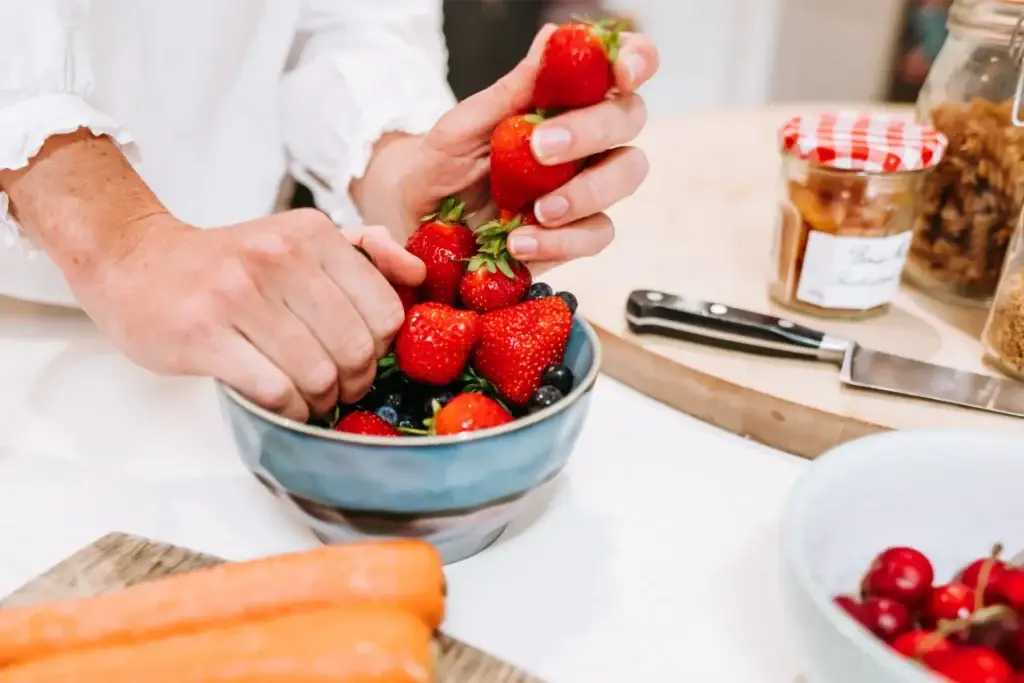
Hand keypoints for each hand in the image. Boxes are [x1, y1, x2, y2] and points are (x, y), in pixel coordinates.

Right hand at [72, 210, 423, 420]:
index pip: (385, 312)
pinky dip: (290, 409)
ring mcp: (237, 294)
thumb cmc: (228, 262)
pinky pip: (277, 391)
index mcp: (311, 233)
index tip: (360, 355)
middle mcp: (278, 257)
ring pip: (318, 374)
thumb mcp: (298, 237)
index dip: (381, 348)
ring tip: (308, 394)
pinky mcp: (203, 335)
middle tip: (337, 385)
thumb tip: (417, 272)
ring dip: (320, 399)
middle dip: (354, 380)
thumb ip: (364, 250)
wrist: (135, 263)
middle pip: (356, 349)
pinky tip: (282, 402)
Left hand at [356, 25, 659, 269]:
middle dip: (592, 131)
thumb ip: (514, 89)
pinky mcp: (578, 233)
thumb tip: (552, 38)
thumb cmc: (446, 162)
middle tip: (542, 147)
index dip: (636, 60)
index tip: (622, 72)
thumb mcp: (468, 124)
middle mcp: (590, 137)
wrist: (420, 217)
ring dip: (586, 192)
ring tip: (536, 210)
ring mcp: (590, 185)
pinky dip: (562, 241)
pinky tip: (521, 243)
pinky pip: (596, 235)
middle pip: (629, 119)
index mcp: (568, 98)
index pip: (621, 67)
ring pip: (625, 176)